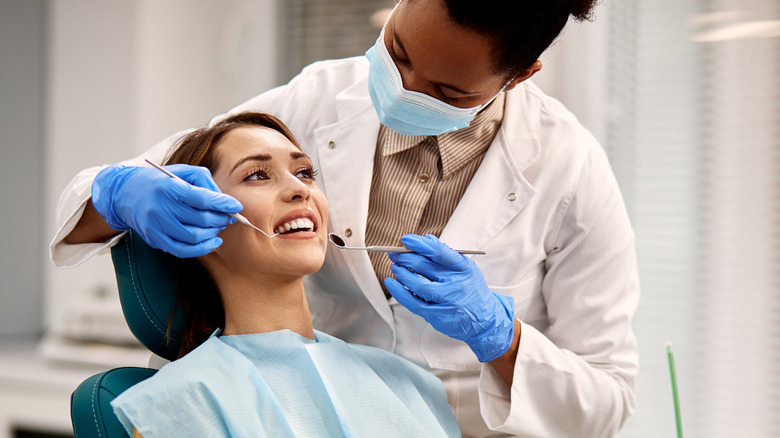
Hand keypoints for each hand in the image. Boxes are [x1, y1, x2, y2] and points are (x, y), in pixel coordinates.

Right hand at [92, 164, 241, 257]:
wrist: (125, 194)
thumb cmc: (160, 181)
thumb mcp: (181, 172)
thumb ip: (204, 181)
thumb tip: (223, 199)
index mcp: (169, 187)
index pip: (202, 198)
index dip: (222, 203)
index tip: (236, 206)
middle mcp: (161, 207)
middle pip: (200, 219)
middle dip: (221, 219)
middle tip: (229, 216)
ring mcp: (156, 226)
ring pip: (194, 237)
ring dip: (213, 233)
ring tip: (219, 226)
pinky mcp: (155, 239)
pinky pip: (182, 250)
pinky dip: (202, 249)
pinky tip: (213, 242)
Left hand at [384, 234, 514, 361]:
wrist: (484, 320)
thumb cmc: (469, 289)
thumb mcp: (465, 268)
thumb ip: (445, 254)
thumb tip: (425, 240)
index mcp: (463, 268)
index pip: (439, 252)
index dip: (419, 244)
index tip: (405, 240)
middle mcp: (456, 284)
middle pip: (424, 267)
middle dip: (405, 258)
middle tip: (394, 254)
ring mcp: (446, 301)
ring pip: (417, 285)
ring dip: (402, 274)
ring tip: (395, 267)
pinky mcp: (437, 315)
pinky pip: (413, 302)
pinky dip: (399, 292)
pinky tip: (391, 283)